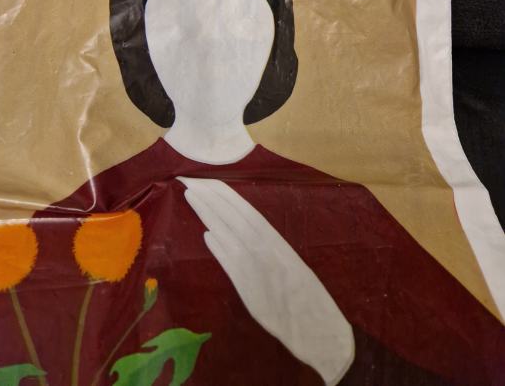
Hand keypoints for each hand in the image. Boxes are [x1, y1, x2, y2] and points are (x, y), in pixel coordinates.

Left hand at [179, 177, 354, 385]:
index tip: (209, 181)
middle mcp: (265, 248)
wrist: (316, 326)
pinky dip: (218, 248)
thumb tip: (244, 233)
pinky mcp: (248, 288)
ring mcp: (255, 266)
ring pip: (228, 233)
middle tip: (190, 181)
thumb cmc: (306, 296)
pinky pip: (230, 262)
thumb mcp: (290, 263)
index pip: (246, 210)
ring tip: (192, 197)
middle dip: (211, 198)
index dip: (226, 195)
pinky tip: (206, 234)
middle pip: (233, 217)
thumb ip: (268, 247)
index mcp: (277, 240)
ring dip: (208, 214)